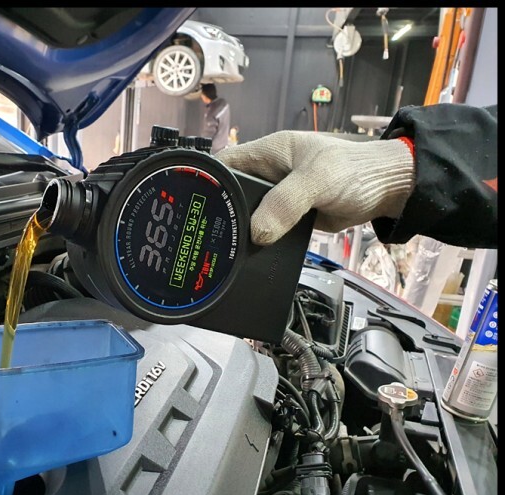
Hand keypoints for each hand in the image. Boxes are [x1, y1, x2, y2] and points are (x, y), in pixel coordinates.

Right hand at [216, 131, 414, 244]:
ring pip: (247, 216)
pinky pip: (265, 230)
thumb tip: (258, 233)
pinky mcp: (287, 218)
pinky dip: (258, 242)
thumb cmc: (357, 172)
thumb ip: (286, 203)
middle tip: (205, 237)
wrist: (389, 191)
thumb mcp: (317, 180)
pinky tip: (248, 256)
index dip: (206, 181)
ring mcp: (277, 198)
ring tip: (221, 251)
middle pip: (230, 194)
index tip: (192, 205)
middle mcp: (267, 174)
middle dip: (220, 213)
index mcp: (268, 152)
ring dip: (240, 231)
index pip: (224, 164)